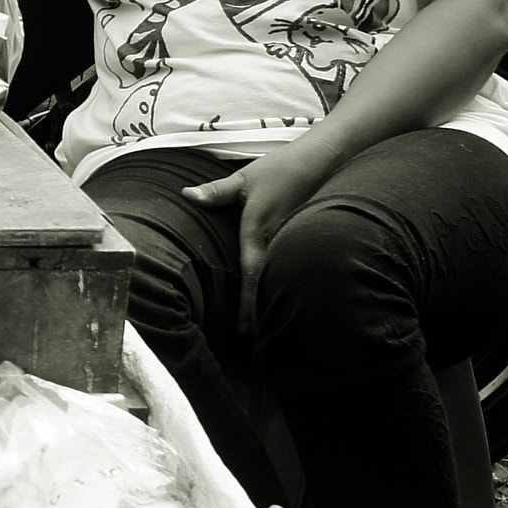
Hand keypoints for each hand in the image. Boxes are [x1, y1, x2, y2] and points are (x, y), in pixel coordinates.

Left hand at [183, 143, 337, 333]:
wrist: (321, 160)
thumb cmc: (278, 169)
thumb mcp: (244, 179)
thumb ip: (216, 192)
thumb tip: (187, 195)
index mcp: (258, 231)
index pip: (251, 276)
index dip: (247, 306)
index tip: (243, 332)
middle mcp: (278, 242)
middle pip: (267, 288)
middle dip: (259, 317)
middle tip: (252, 347)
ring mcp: (293, 243)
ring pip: (280, 282)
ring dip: (271, 304)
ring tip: (264, 336)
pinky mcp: (301, 240)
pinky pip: (289, 270)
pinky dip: (283, 288)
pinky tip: (281, 303)